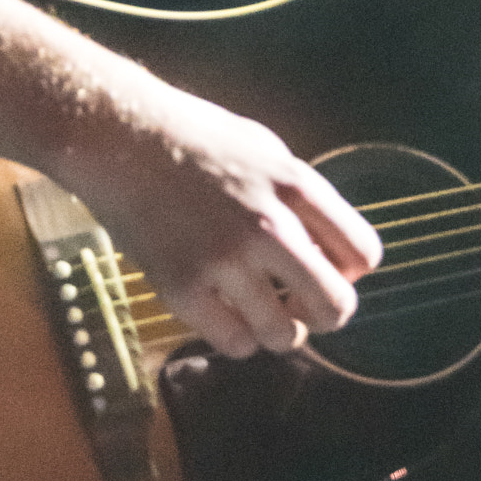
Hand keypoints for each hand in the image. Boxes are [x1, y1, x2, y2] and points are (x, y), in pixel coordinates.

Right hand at [85, 80, 382, 361]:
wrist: (116, 136)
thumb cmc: (191, 137)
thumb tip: (330, 251)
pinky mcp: (182, 287)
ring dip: (277, 332)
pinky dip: (234, 338)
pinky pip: (234, 344)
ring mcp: (224, 260)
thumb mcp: (264, 150)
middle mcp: (269, 225)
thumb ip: (301, 198)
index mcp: (296, 185)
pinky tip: (222, 313)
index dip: (349, 271)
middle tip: (300, 306)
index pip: (364, 254)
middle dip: (323, 314)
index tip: (327, 269)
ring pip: (284, 337)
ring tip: (258, 311)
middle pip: (337, 306)